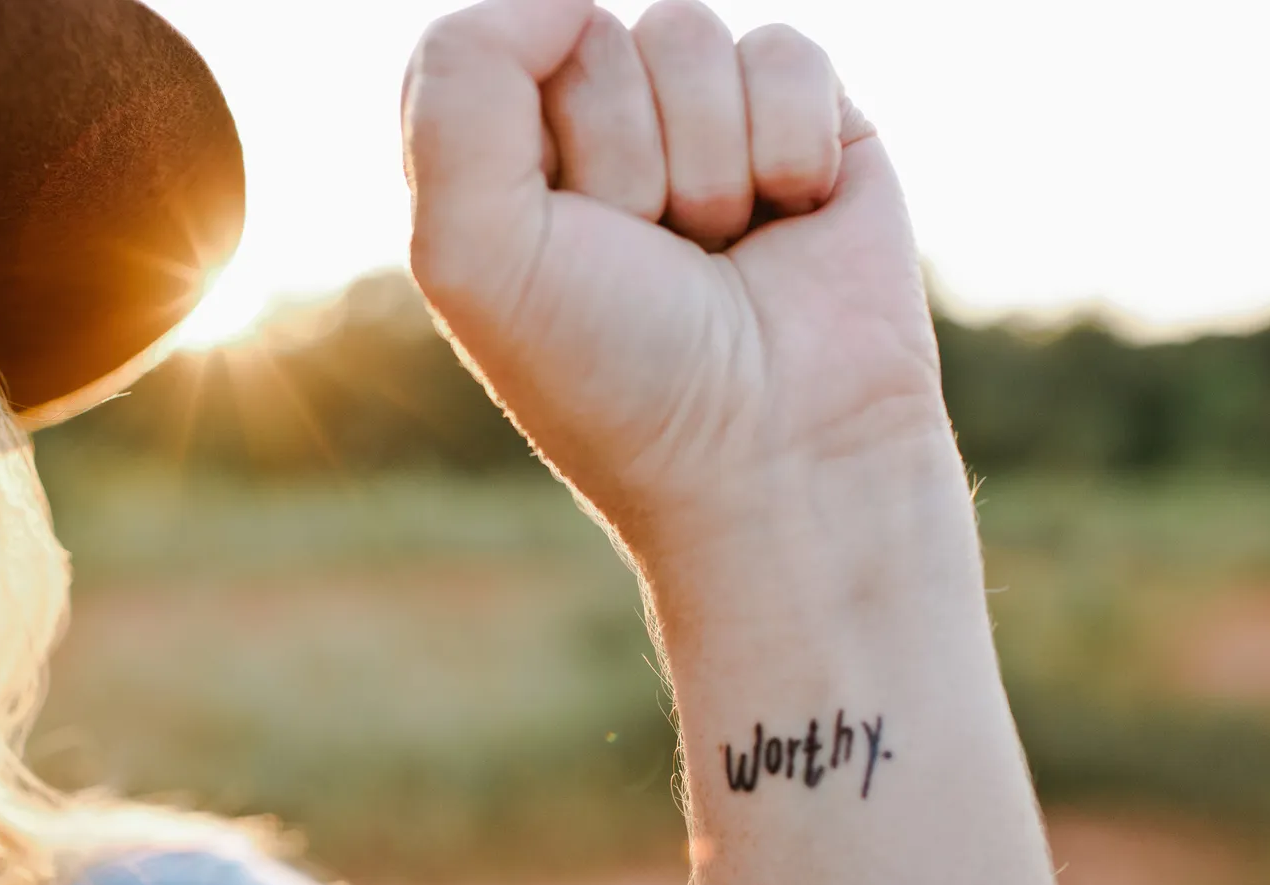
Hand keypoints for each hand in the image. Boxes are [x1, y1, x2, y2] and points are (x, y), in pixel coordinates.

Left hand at [403, 0, 945, 552]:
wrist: (776, 457)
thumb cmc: (615, 372)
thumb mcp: (472, 250)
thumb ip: (462, 83)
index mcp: (501, 170)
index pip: (480, 49)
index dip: (525, 135)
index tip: (560, 238)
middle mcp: (597, 139)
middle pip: (588, 35)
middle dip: (622, 157)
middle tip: (648, 260)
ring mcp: (703, 128)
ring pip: (687, 32)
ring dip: (705, 162)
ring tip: (717, 253)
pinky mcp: (806, 127)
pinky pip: (785, 51)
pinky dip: (790, 146)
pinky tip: (790, 223)